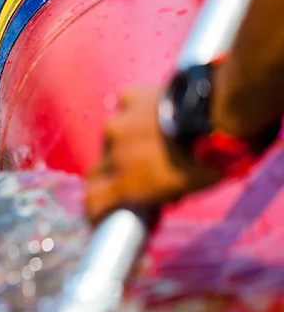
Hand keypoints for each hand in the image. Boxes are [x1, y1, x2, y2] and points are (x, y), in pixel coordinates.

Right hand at [85, 86, 222, 224]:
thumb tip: (159, 194)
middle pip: (97, 170)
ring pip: (111, 138)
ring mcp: (118, 122)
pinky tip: (149, 113)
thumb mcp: (186, 190)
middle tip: (125, 179)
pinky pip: (124, 108)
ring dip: (123, 144)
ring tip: (147, 141)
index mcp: (126, 181)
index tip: (101, 214)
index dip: (96, 210)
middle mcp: (113, 152)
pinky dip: (133, 114)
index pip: (94, 200)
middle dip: (107, 178)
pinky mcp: (130, 97)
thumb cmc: (209, 161)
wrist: (216, 116)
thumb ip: (161, 193)